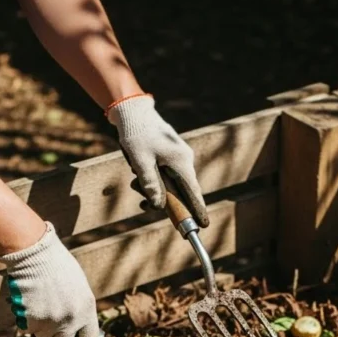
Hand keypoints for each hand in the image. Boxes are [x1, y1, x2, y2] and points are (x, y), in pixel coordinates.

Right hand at [1, 224, 99, 336]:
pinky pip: (29, 329)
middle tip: (51, 327)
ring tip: (40, 303)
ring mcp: (51, 321)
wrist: (34, 252)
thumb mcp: (79, 288)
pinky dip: (27, 319)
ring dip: (41, 327)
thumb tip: (80, 330)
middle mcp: (71, 319)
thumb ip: (81, 311)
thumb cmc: (57, 266)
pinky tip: (30, 301)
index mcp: (87, 309)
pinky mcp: (31, 320)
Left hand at [108, 95, 208, 227]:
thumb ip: (150, 184)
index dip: (197, 209)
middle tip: (142, 205)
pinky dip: (153, 179)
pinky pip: (166, 174)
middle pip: (180, 190)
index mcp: (181, 161)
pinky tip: (137, 175)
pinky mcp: (171, 155)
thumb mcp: (140, 161)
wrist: (133, 111)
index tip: (204, 225)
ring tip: (134, 183)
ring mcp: (178, 157)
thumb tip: (157, 206)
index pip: (192, 192)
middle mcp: (184, 159)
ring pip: (170, 183)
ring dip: (153, 188)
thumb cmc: (137, 134)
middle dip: (162, 200)